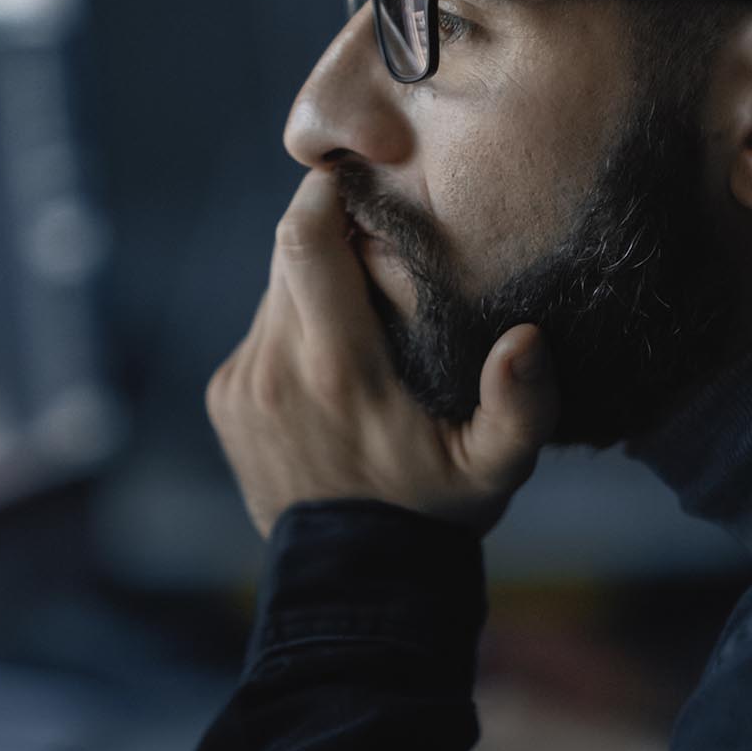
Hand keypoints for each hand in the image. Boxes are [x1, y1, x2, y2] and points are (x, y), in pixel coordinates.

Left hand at [206, 168, 558, 537]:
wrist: (356, 577)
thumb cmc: (435, 511)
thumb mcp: (496, 469)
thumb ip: (521, 407)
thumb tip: (526, 339)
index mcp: (337, 367)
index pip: (305, 240)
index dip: (324, 191)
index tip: (359, 173)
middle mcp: (276, 366)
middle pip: (288, 254)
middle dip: (328, 233)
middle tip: (379, 239)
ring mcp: (242, 382)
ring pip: (274, 292)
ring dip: (313, 285)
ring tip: (364, 311)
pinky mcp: (225, 397)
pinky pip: (260, 333)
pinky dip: (293, 329)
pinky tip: (333, 364)